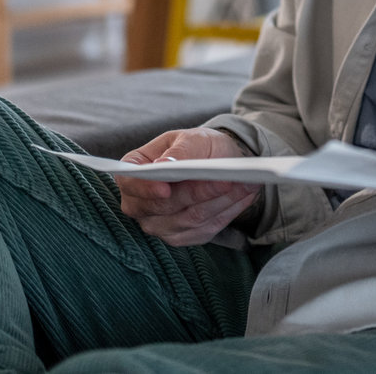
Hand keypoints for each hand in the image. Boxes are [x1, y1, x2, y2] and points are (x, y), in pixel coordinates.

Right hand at [118, 128, 262, 245]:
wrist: (215, 163)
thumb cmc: (198, 146)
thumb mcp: (192, 138)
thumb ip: (179, 151)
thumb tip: (163, 165)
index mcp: (133, 172)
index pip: (131, 185)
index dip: (147, 189)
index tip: (167, 189)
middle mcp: (139, 204)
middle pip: (164, 207)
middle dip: (198, 193)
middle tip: (226, 180)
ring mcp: (159, 225)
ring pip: (190, 219)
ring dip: (220, 201)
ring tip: (244, 183)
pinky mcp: (182, 237)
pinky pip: (205, 228)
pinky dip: (227, 211)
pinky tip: (243, 195)